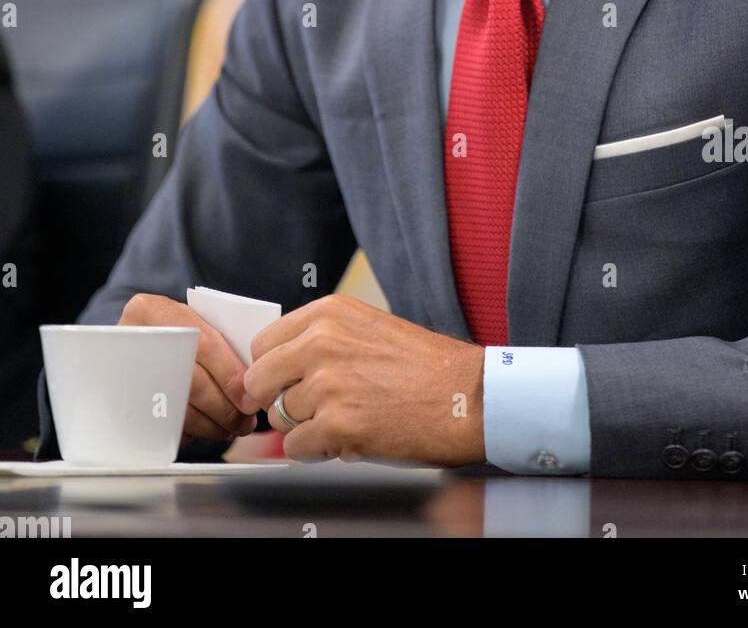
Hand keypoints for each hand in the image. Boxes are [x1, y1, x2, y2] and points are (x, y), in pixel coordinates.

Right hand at [118, 293, 259, 446]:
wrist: (127, 342)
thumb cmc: (170, 332)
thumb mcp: (187, 323)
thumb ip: (214, 341)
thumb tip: (252, 376)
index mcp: (154, 310)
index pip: (204, 344)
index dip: (231, 375)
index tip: (250, 397)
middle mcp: (133, 337)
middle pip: (191, 381)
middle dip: (225, 407)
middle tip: (246, 420)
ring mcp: (122, 372)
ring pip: (178, 408)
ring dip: (211, 424)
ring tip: (233, 428)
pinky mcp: (121, 403)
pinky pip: (160, 424)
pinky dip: (190, 431)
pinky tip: (208, 430)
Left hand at [243, 294, 485, 465]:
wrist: (471, 397)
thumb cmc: (427, 368)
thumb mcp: (368, 329)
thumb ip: (321, 340)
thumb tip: (279, 368)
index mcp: (328, 313)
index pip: (263, 344)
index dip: (273, 370)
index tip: (286, 383)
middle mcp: (322, 342)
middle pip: (258, 381)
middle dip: (277, 400)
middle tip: (308, 409)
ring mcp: (328, 384)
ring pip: (279, 418)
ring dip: (306, 427)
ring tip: (346, 419)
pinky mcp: (338, 426)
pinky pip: (295, 448)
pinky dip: (317, 452)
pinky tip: (348, 440)